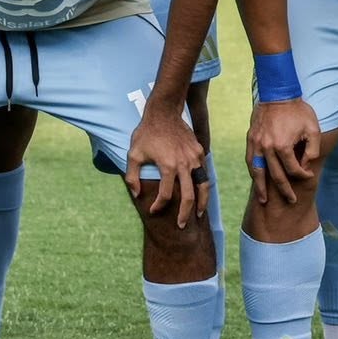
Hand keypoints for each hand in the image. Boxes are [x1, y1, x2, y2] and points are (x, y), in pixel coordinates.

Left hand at [126, 107, 206, 223]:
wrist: (164, 112)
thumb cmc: (146, 133)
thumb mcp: (133, 153)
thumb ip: (132, 176)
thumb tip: (136, 194)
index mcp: (168, 166)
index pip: (165, 195)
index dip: (158, 206)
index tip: (153, 211)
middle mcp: (184, 164)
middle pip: (188, 196)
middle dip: (185, 214)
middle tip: (182, 226)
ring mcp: (195, 158)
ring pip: (203, 186)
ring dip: (201, 203)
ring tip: (198, 215)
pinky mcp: (200, 152)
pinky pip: (204, 173)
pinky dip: (203, 186)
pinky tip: (199, 194)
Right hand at [246, 98, 321, 205]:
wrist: (277, 94)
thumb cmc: (298, 111)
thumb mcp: (313, 129)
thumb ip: (312, 151)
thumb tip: (305, 166)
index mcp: (283, 146)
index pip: (293, 169)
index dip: (303, 175)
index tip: (309, 177)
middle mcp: (267, 148)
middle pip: (275, 175)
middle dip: (285, 190)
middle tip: (291, 200)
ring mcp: (256, 144)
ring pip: (257, 171)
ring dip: (261, 187)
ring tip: (264, 201)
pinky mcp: (250, 139)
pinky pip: (249, 160)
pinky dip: (253, 172)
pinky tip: (256, 180)